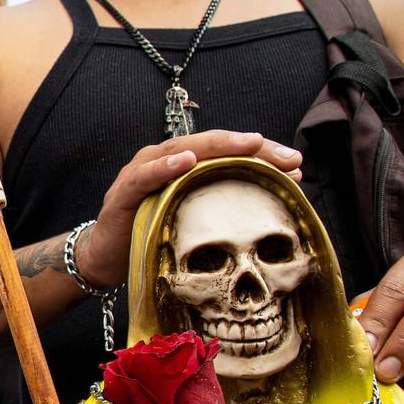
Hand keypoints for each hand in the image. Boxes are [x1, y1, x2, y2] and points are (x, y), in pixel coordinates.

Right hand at [80, 131, 304, 285]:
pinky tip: (186, 161)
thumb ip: (225, 202)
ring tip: (248, 144)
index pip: (227, 151)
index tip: (296, 162)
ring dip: (216, 147)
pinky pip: (145, 175)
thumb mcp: (195, 218)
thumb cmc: (153, 234)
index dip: (262, 153)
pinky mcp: (123, 192)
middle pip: (211, 145)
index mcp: (185, 165)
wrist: (107, 258)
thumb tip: (280, 191)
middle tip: (285, 155)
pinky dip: (165, 167)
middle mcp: (164, 159)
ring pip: (182, 149)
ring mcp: (142, 172)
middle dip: (251, 147)